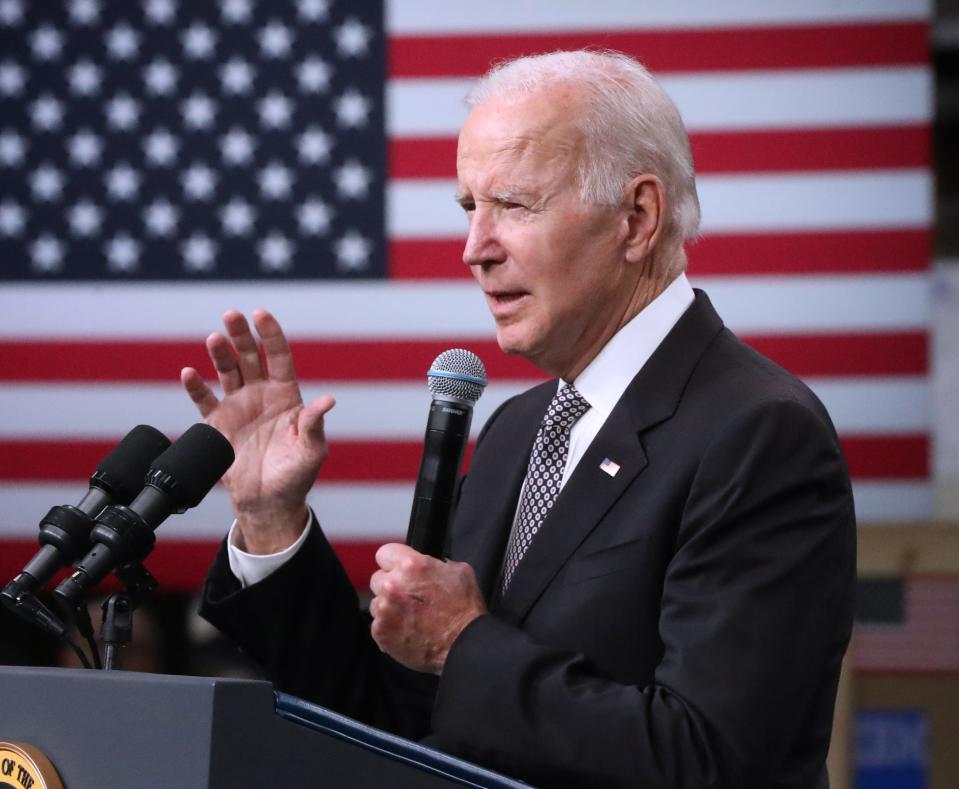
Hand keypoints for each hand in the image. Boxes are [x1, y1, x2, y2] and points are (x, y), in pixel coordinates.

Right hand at [180, 308, 334, 553]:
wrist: (269, 502)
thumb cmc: (296, 476)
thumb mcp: (311, 451)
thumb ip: (314, 425)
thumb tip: (328, 401)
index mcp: (286, 396)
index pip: (279, 356)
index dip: (271, 334)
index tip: (261, 314)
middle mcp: (261, 395)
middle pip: (250, 356)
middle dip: (241, 334)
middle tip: (232, 315)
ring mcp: (238, 407)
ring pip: (227, 371)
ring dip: (220, 354)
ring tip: (214, 338)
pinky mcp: (218, 424)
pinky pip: (205, 400)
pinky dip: (196, 387)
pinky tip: (190, 374)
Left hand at [369, 543, 486, 674]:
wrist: (462, 644)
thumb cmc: (464, 611)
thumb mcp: (460, 571)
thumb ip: (436, 563)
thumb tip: (429, 563)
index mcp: (411, 565)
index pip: (385, 553)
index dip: (394, 562)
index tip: (399, 570)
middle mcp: (393, 585)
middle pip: (378, 578)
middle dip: (391, 585)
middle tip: (409, 597)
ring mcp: (384, 609)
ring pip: (377, 602)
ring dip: (389, 607)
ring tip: (410, 616)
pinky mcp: (380, 631)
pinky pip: (378, 624)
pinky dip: (390, 627)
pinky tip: (407, 630)